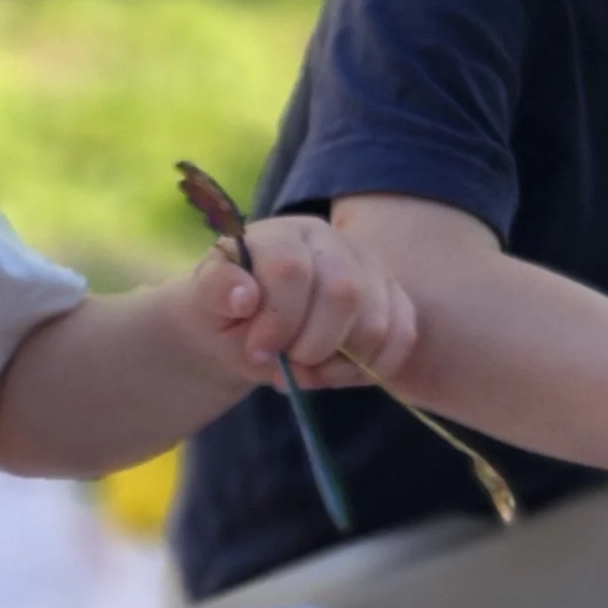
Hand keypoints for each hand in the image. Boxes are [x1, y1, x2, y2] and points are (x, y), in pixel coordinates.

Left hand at [182, 213, 418, 394]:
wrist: (247, 326)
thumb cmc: (227, 312)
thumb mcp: (206, 301)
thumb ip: (217, 290)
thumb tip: (243, 297)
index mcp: (284, 234)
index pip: (293, 270)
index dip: (277, 321)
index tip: (258, 352)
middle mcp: (332, 242)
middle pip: (344, 294)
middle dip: (312, 345)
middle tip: (287, 365)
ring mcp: (369, 268)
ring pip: (376, 322)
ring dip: (338, 365)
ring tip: (305, 371)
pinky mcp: (393, 299)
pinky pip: (401, 338)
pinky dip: (369, 369)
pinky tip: (334, 373)